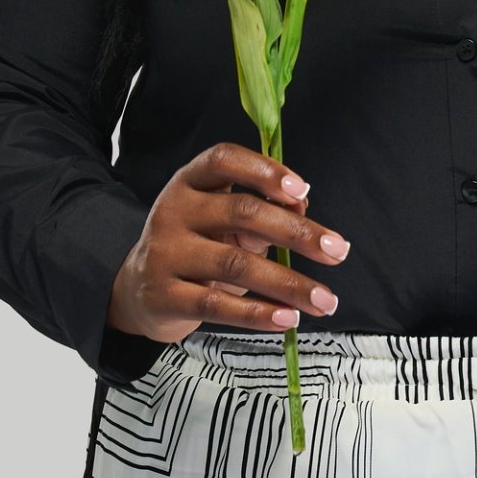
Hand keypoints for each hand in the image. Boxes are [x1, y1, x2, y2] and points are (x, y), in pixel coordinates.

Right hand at [107, 142, 351, 344]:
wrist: (139, 289)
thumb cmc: (197, 245)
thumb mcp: (222, 221)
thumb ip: (262, 212)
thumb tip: (305, 213)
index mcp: (191, 181)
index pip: (225, 159)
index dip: (265, 170)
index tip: (303, 192)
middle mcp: (173, 210)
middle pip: (241, 212)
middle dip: (296, 233)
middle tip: (337, 251)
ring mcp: (165, 253)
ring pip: (235, 264)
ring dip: (289, 283)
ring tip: (324, 300)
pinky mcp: (163, 296)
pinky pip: (217, 305)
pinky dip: (257, 313)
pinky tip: (287, 318)